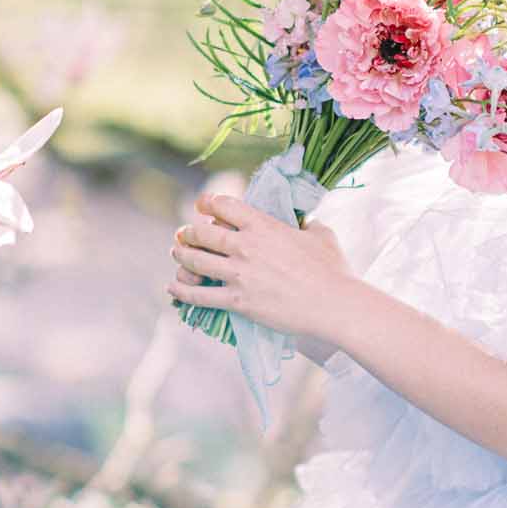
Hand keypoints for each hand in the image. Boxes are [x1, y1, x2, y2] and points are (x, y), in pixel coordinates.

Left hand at [166, 191, 352, 336]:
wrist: (333, 304)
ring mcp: (238, 274)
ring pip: (195, 260)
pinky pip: (199, 295)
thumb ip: (308, 225)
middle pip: (202, 232)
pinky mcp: (236, 301)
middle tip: (184, 234)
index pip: (223, 205)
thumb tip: (308, 223)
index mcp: (263, 225)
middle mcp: (245, 246)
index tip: (203, 206)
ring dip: (181, 255)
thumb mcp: (322, 236)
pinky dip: (182, 290)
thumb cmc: (332, 269)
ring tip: (177, 254)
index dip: (208, 203)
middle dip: (189, 231)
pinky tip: (173, 287)